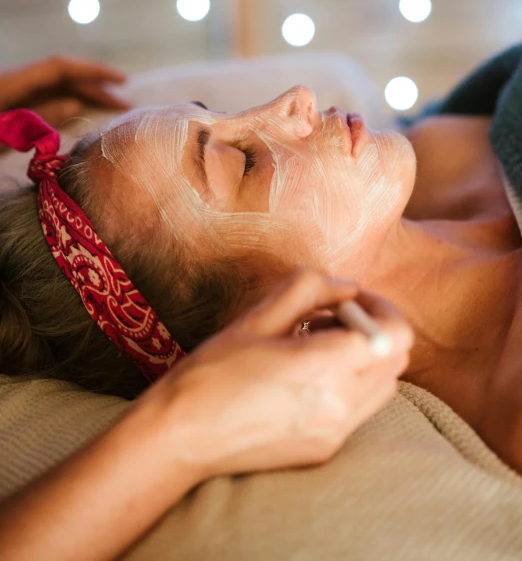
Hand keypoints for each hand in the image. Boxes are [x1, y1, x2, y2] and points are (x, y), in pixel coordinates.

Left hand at [0, 56, 130, 127]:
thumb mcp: (6, 135)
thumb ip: (40, 118)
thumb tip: (75, 104)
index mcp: (12, 82)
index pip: (61, 68)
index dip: (93, 71)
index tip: (122, 81)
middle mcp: (15, 82)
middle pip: (61, 77)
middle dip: (94, 86)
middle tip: (125, 102)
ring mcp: (12, 93)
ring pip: (55, 87)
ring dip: (84, 94)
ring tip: (112, 105)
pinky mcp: (10, 104)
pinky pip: (45, 97)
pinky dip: (67, 101)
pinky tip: (81, 108)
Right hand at [144, 268, 413, 482]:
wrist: (182, 436)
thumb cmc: (212, 371)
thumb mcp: (258, 317)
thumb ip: (309, 289)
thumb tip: (346, 286)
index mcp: (322, 366)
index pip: (395, 335)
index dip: (381, 308)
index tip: (351, 299)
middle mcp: (338, 404)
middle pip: (395, 359)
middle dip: (373, 329)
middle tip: (329, 318)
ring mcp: (334, 432)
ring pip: (384, 386)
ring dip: (365, 358)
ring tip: (317, 347)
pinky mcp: (325, 450)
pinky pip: (360, 409)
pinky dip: (351, 385)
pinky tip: (307, 377)